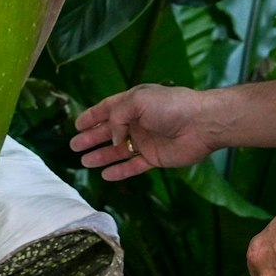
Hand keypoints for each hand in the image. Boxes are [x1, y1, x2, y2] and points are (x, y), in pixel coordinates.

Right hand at [69, 84, 221, 179]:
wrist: (201, 124)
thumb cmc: (170, 106)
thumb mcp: (138, 101)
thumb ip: (117, 117)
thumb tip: (112, 137)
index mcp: (133, 103)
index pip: (107, 109)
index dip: (92, 116)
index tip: (76, 124)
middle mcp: (137, 122)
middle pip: (109, 131)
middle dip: (91, 138)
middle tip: (74, 145)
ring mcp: (145, 141)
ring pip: (118, 150)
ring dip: (101, 155)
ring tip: (83, 161)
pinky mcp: (154, 158)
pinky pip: (133, 166)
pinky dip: (119, 171)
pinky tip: (105, 175)